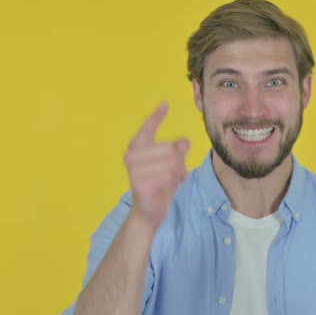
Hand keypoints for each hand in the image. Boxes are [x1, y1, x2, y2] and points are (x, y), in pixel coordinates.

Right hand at [124, 102, 189, 228]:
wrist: (148, 211)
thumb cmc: (160, 183)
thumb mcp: (173, 164)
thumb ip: (178, 150)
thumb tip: (183, 142)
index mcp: (137, 146)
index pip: (148, 127)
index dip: (156, 116)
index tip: (165, 104)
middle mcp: (131, 155)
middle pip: (170, 148)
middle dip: (178, 162)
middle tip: (170, 174)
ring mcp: (134, 170)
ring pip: (172, 163)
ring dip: (176, 174)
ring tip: (167, 181)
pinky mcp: (140, 183)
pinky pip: (168, 176)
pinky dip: (173, 183)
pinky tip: (164, 188)